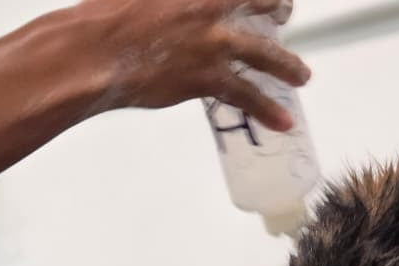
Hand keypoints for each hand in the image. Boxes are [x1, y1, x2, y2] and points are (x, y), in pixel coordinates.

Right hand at [78, 0, 310, 129]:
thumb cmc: (107, 15)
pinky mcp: (208, 76)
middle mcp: (211, 6)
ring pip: (263, 53)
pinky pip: (246, 95)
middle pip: (260, 2)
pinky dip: (267, 110)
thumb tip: (169, 4)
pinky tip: (283, 122)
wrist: (96, 48)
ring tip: (302, 76)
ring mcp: (213, 41)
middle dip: (276, 8)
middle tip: (284, 14)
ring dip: (286, 65)